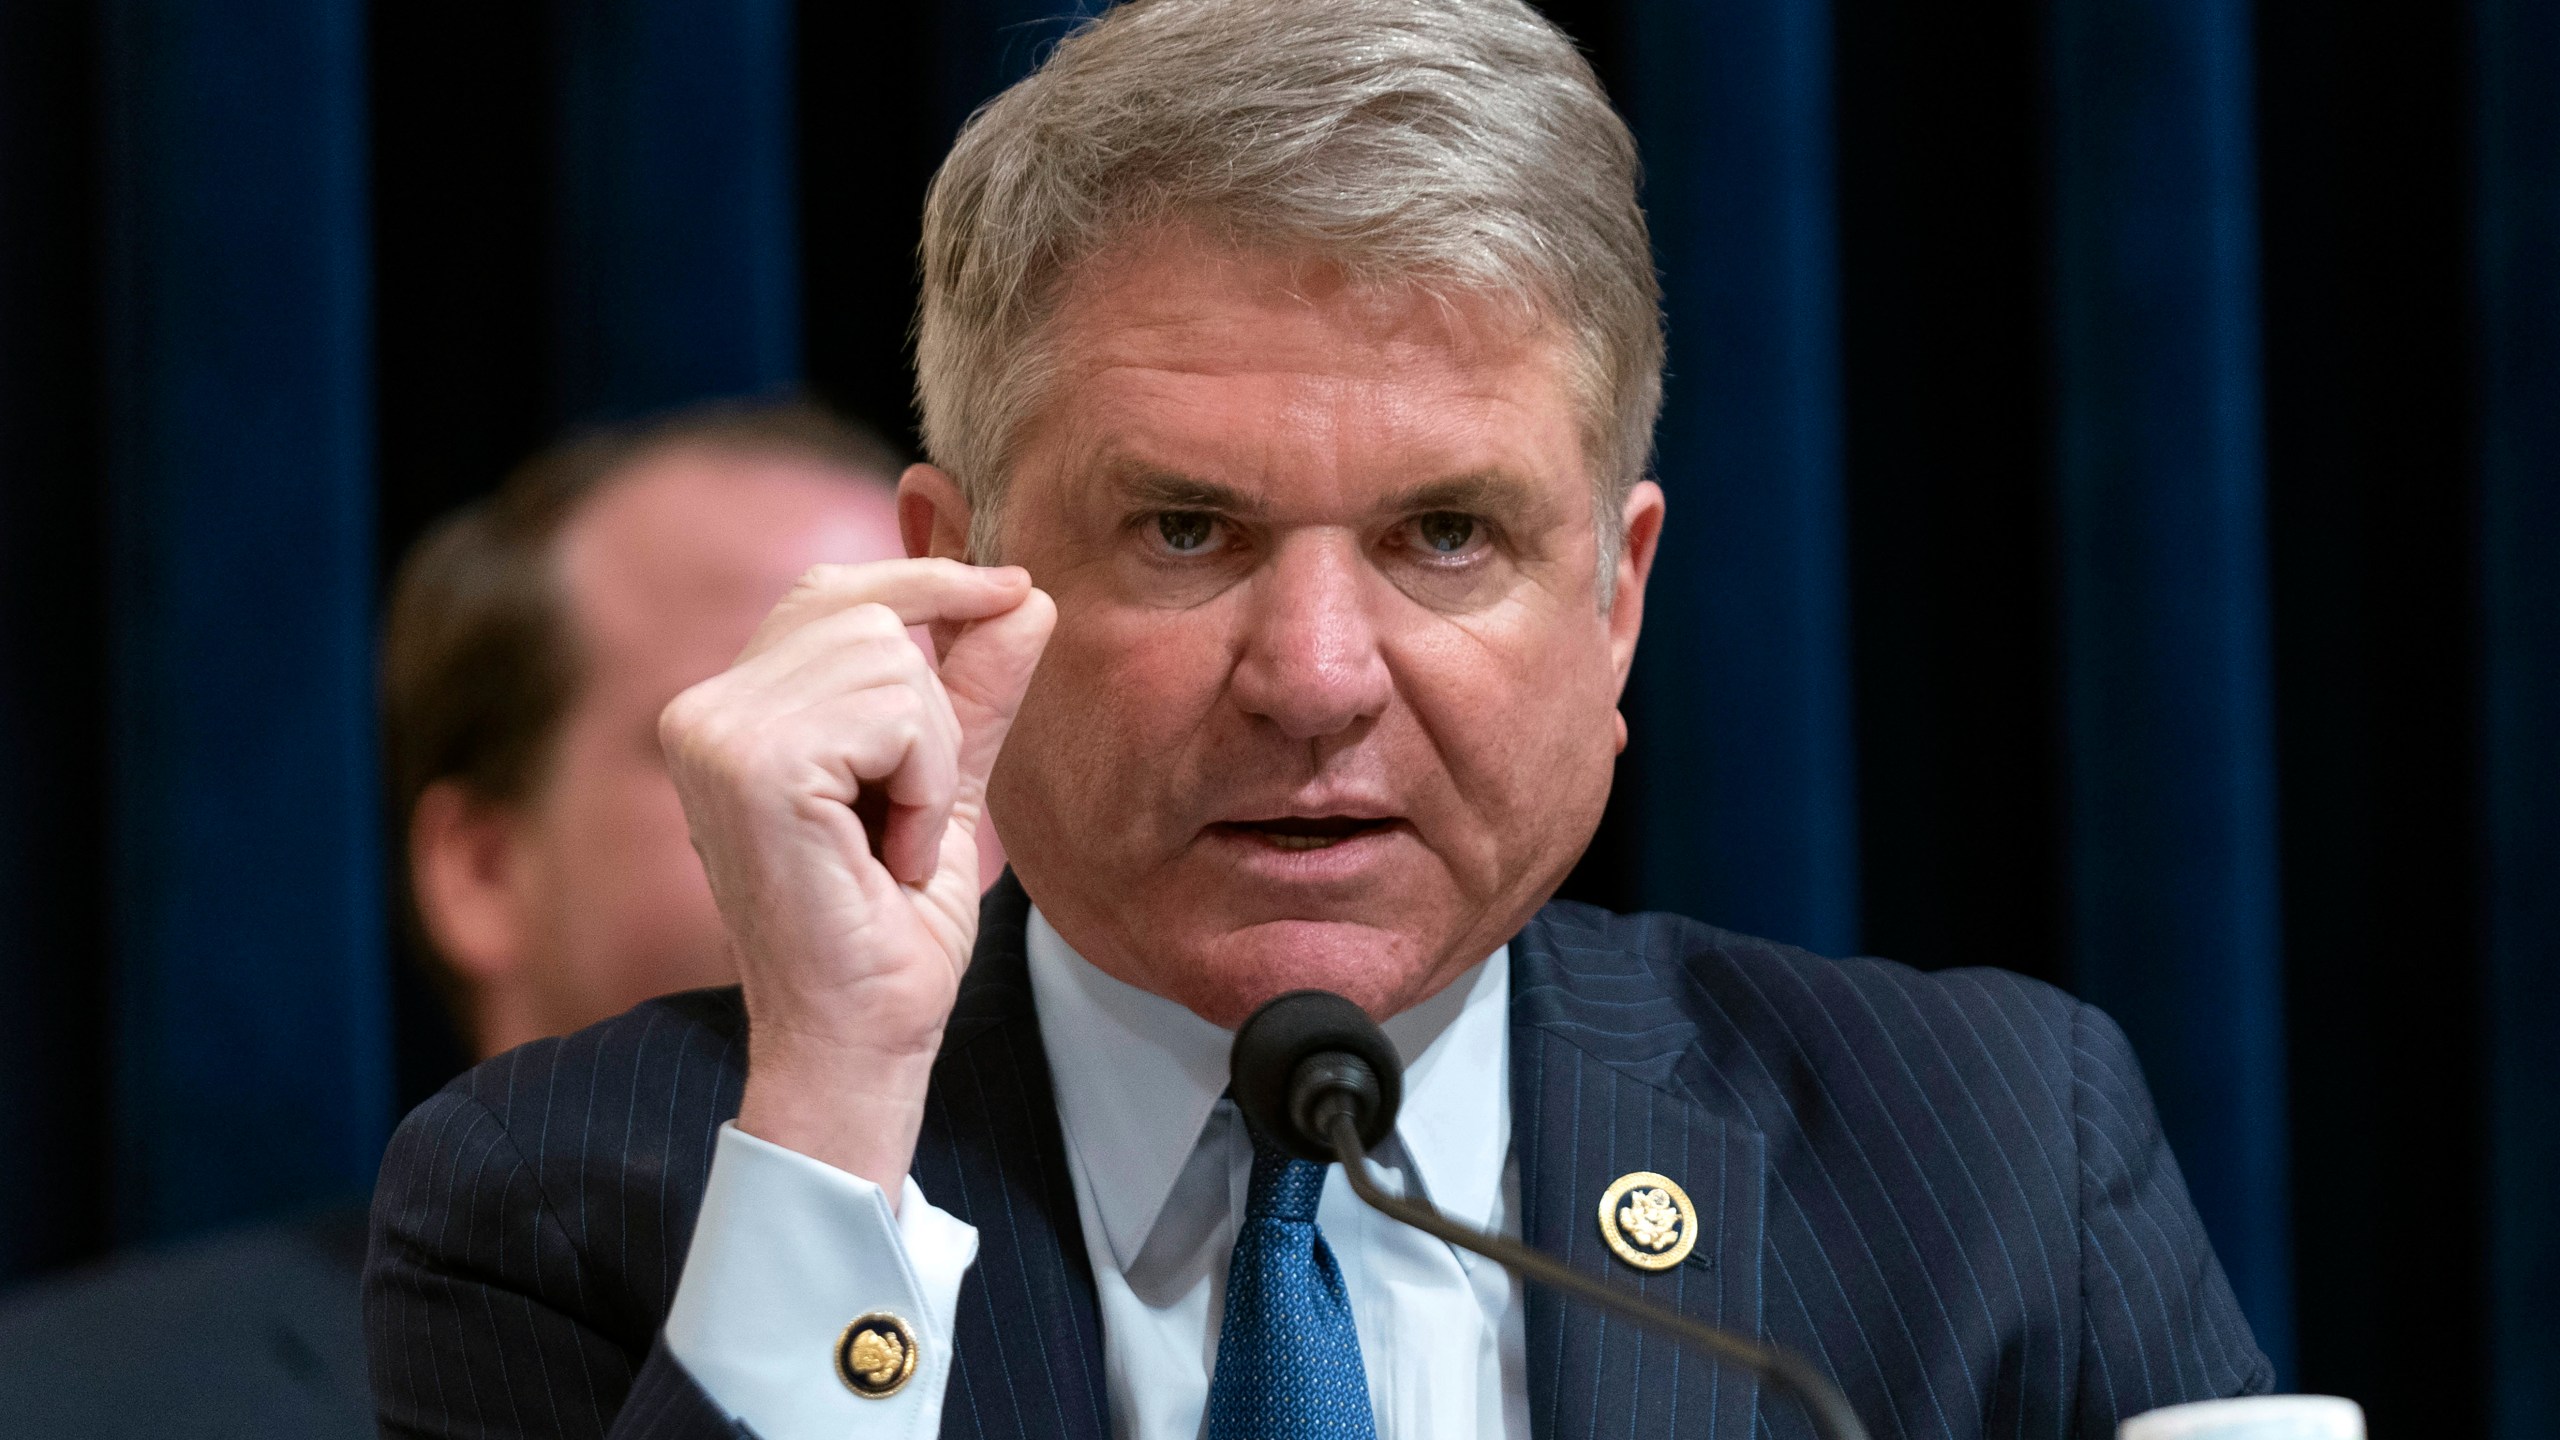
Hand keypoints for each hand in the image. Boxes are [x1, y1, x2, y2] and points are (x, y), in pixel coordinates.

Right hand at [658, 559, 1055, 1192]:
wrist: (864, 1037)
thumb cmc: (891, 932)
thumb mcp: (946, 785)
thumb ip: (973, 690)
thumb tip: (1028, 595)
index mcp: (730, 711)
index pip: (832, 592)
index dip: (926, 580)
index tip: (1015, 589)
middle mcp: (704, 710)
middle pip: (870, 613)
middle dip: (932, 713)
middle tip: (910, 820)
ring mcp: (716, 732)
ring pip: (891, 659)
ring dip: (931, 761)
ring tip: (894, 844)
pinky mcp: (753, 763)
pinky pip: (897, 714)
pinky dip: (926, 785)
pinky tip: (889, 855)